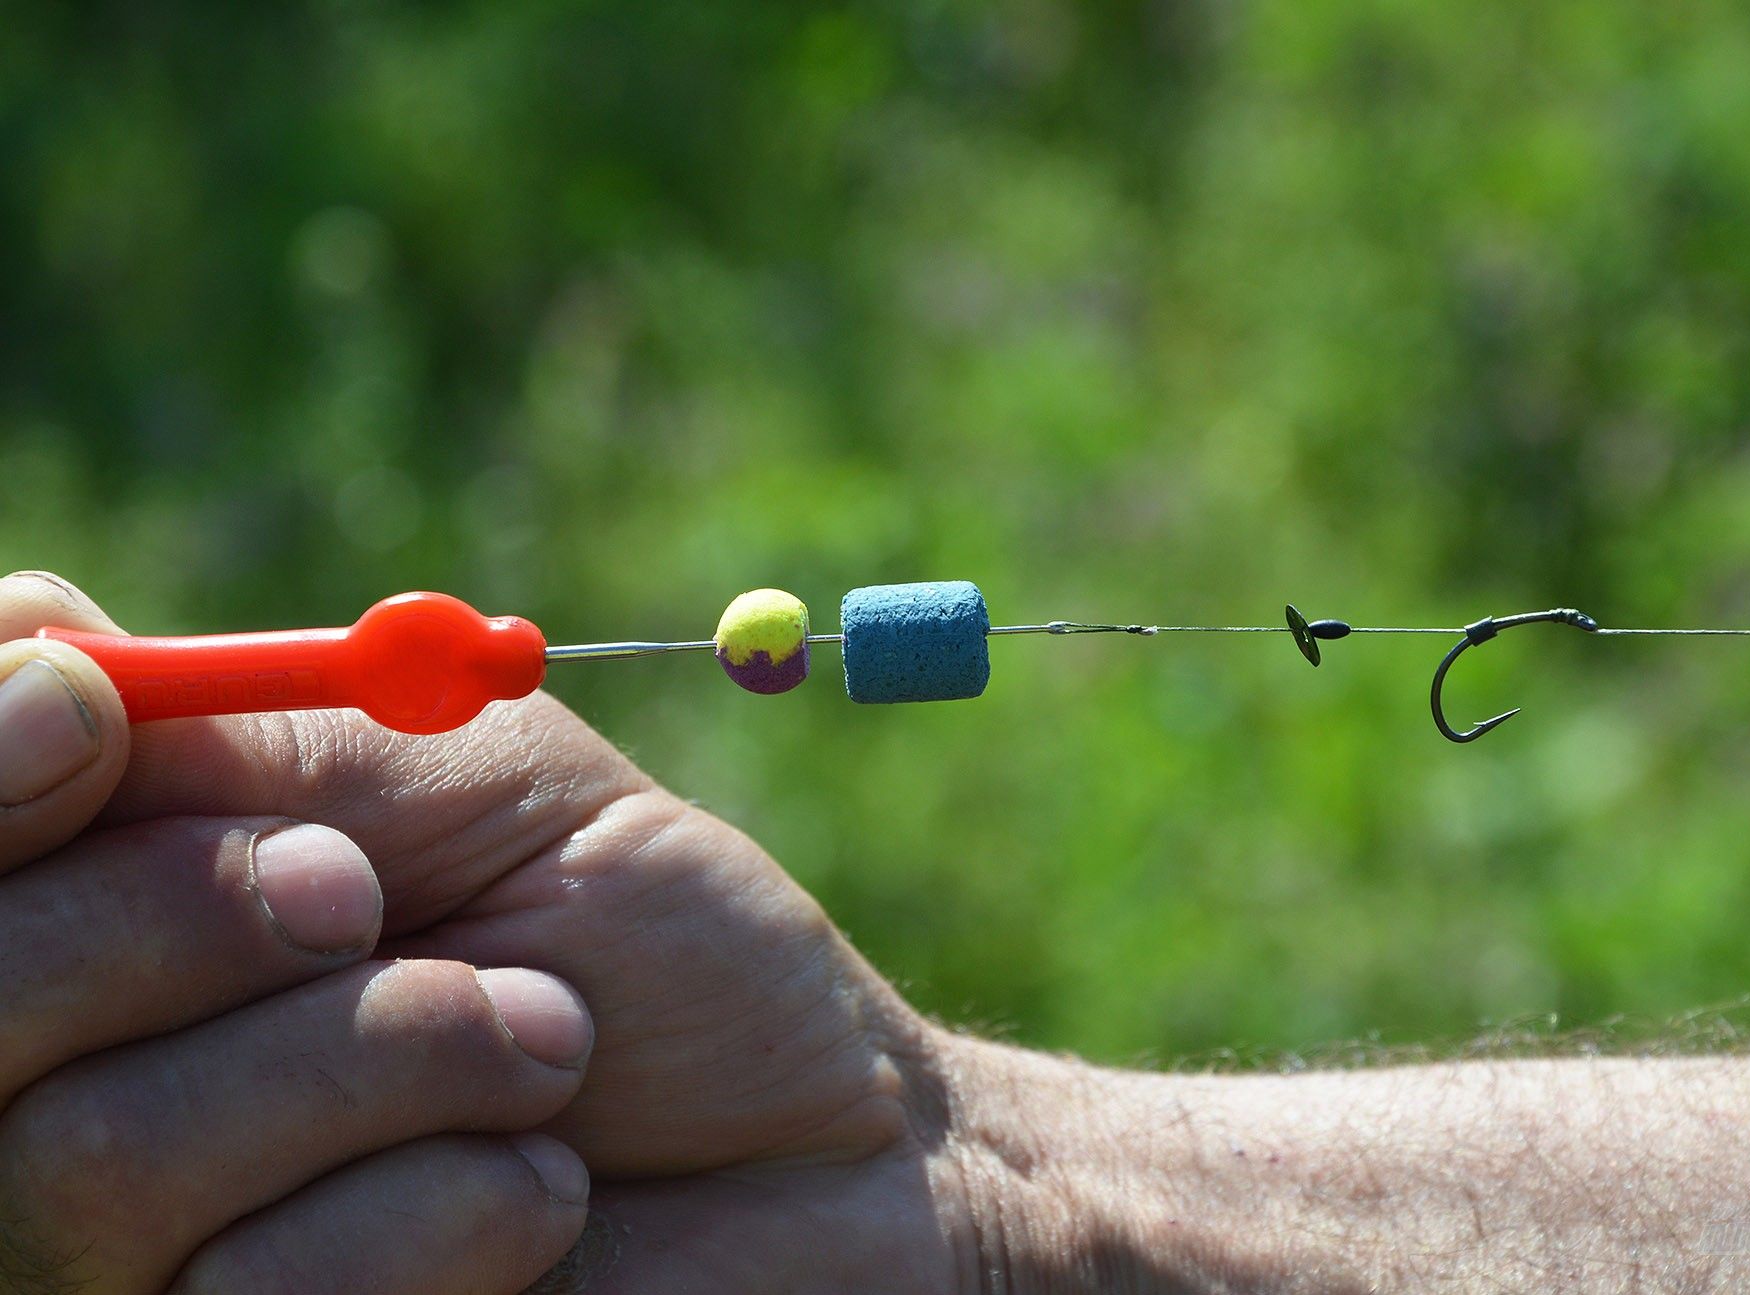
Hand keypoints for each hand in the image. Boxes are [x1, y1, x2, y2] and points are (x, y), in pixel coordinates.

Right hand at [26, 573, 973, 1292]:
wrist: (827, 1146)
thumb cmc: (664, 949)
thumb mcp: (486, 787)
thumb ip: (266, 737)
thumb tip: (32, 646)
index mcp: (156, 911)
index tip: (87, 717)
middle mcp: (110, 1081)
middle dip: (195, 919)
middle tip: (374, 898)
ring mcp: (168, 1250)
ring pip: (97, 1158)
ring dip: (387, 1061)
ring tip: (545, 1047)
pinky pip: (248, 1294)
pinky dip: (442, 1207)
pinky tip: (547, 1197)